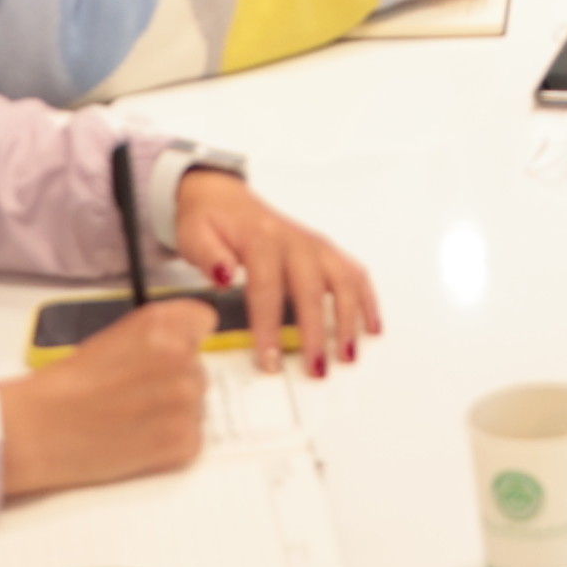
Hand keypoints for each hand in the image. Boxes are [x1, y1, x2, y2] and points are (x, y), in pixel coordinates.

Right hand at [0, 302, 210, 495]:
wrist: (38, 430)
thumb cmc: (67, 385)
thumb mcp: (116, 339)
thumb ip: (158, 336)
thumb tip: (186, 346)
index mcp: (161, 324)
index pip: (204, 321)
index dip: (185, 340)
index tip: (168, 353)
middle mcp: (180, 356)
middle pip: (199, 369)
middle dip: (175, 382)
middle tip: (136, 396)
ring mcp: (184, 400)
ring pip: (198, 406)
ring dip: (174, 415)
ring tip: (133, 420)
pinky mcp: (181, 440)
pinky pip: (193, 440)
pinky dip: (171, 446)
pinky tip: (139, 442)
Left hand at [170, 168, 380, 375]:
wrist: (223, 199)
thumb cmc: (210, 222)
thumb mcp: (195, 234)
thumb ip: (208, 256)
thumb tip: (223, 276)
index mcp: (261, 240)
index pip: (268, 288)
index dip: (270, 328)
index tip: (270, 360)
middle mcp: (294, 242)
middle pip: (312, 289)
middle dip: (316, 332)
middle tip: (316, 368)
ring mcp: (314, 246)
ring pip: (343, 280)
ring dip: (349, 318)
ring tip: (348, 354)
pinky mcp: (325, 252)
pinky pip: (354, 274)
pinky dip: (367, 300)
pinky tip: (371, 326)